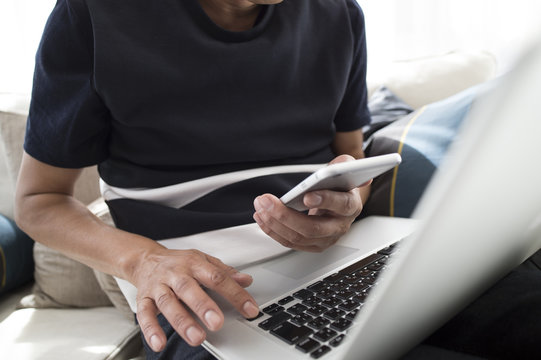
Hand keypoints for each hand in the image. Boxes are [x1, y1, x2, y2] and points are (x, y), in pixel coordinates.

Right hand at [132, 247, 259, 351]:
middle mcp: (176, 273)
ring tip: (196, 337)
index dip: (235, 294)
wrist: (145, 260)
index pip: (217, 277)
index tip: (249, 309)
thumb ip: (224, 272)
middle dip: (203, 306)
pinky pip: (144, 314)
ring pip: (168, 303)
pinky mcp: (144, 299)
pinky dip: (151, 329)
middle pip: (189, 289)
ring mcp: (159, 286)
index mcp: (194, 263)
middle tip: (217, 323)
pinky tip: (159, 342)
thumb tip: (246, 280)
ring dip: (182, 321)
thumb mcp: (204, 261)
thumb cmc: (178, 262)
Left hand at [253, 155, 369, 251]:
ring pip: (298, 237)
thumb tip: (342, 164)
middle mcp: (340, 226)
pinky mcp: (312, 245)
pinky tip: (262, 216)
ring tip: (261, 206)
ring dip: (274, 223)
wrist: (339, 204)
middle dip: (285, 215)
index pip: (341, 205)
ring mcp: (326, 239)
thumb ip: (343, 164)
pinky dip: (272, 230)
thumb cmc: (339, 187)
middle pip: (312, 228)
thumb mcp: (344, 170)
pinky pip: (290, 242)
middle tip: (267, 201)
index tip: (306, 196)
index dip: (324, 200)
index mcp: (351, 206)